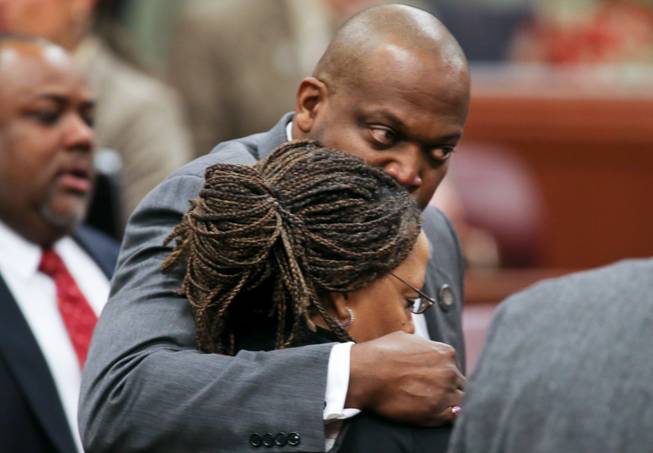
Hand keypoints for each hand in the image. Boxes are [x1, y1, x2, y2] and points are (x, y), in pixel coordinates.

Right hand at [346, 331, 464, 425]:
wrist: (366, 373)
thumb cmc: (381, 354)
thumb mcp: (407, 338)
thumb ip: (424, 346)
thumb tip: (425, 349)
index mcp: (445, 353)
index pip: (455, 368)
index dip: (445, 375)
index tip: (434, 379)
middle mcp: (449, 372)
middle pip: (459, 385)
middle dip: (448, 388)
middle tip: (431, 392)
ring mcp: (443, 394)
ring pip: (459, 402)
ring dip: (448, 403)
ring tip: (430, 402)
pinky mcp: (434, 413)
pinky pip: (452, 418)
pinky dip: (446, 417)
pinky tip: (433, 412)